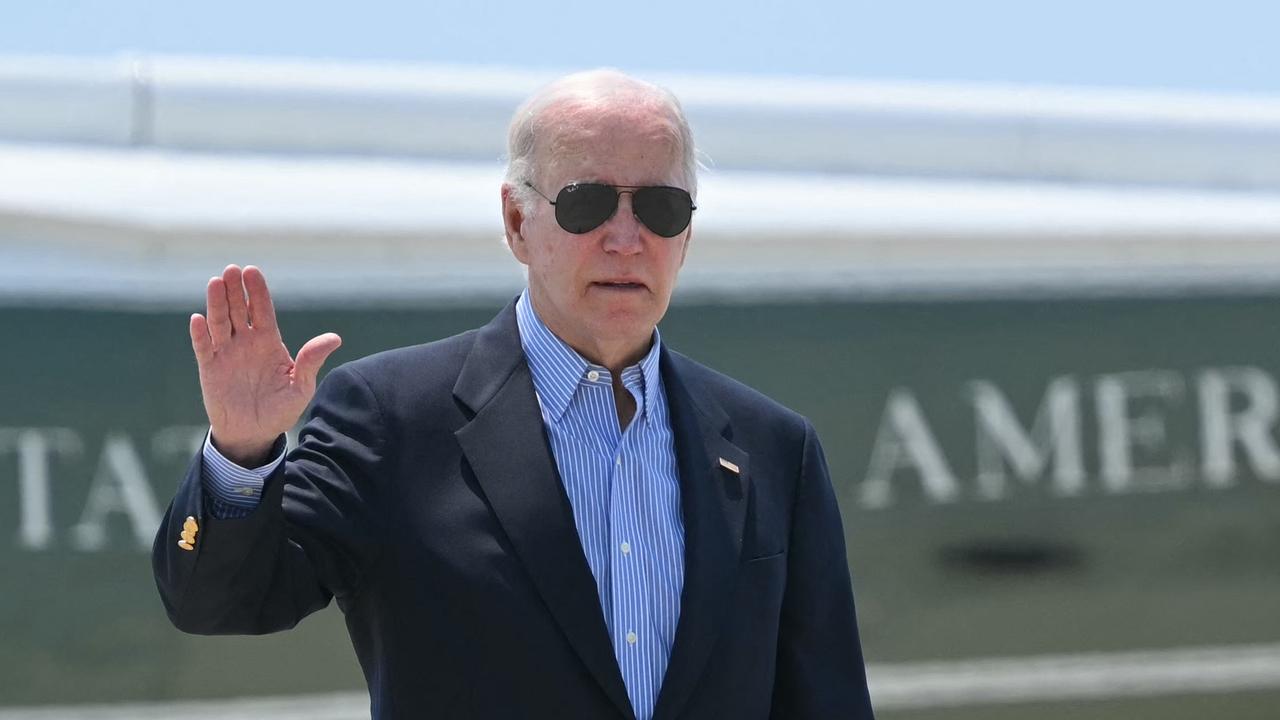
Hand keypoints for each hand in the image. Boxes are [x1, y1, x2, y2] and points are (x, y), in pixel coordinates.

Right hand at [189, 264, 341, 466]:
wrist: (254, 434)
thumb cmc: (281, 410)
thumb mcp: (301, 386)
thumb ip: (311, 361)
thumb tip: (334, 338)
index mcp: (269, 342)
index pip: (262, 310)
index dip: (257, 291)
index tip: (252, 271)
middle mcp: (246, 342)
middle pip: (239, 310)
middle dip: (235, 290)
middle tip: (232, 269)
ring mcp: (226, 353)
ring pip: (220, 323)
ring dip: (216, 303)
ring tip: (216, 282)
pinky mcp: (209, 368)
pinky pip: (203, 347)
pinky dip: (200, 334)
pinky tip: (198, 319)